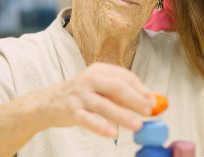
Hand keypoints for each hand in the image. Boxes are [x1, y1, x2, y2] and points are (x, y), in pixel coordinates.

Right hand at [35, 62, 155, 136]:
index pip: (125, 77)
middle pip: (116, 87)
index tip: (153, 101)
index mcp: (100, 70)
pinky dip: (100, 126)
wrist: (50, 102)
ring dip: (122, 115)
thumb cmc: (83, 94)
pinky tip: (113, 133)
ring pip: (103, 105)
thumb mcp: (102, 88)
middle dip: (135, 99)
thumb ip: (124, 95)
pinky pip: (87, 119)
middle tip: (149, 111)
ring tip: (137, 125)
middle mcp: (89, 79)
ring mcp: (79, 95)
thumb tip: (150, 103)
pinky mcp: (71, 111)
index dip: (141, 89)